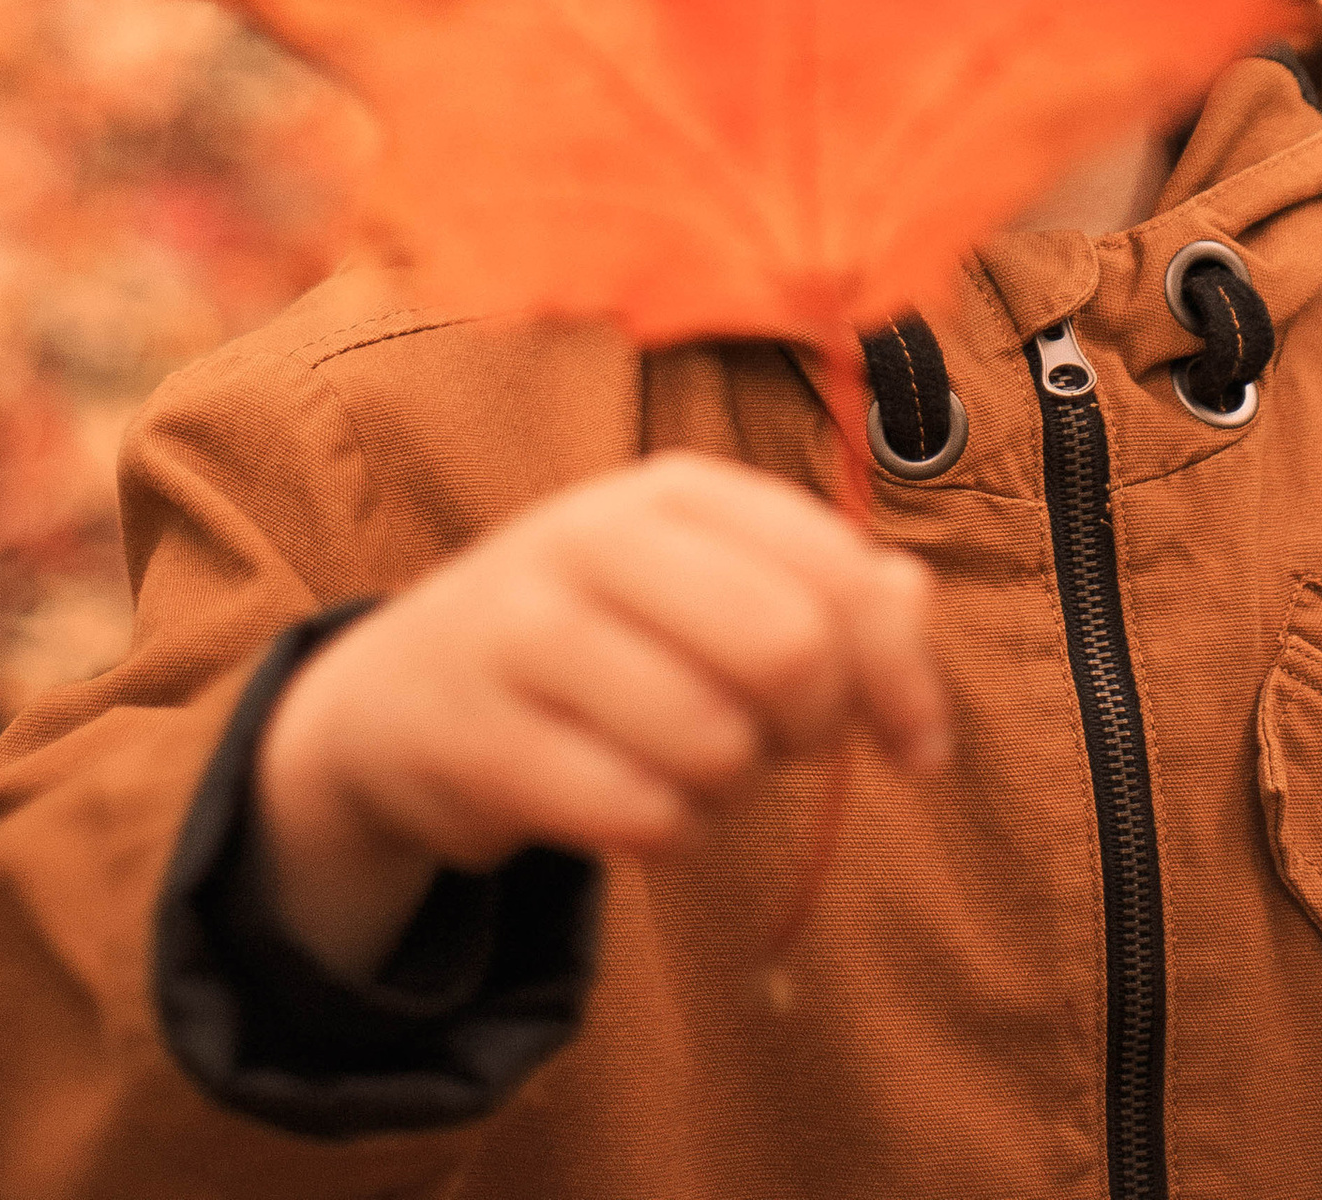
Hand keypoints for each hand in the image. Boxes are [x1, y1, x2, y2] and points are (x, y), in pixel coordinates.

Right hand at [252, 450, 948, 979]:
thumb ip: (826, 586)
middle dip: (815, 728)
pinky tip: (644, 806)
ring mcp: (523, 631)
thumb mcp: (705, 581)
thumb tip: (913, 606)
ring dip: (732, 786)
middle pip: (788, 647)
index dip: (900, 674)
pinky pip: (635, 813)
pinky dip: (669, 832)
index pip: (837, 569)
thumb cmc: (599, 636)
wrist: (402, 693)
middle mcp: (595, 535)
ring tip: (697, 766)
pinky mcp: (478, 736)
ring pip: (713, 741)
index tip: (919, 749)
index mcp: (674, 489)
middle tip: (786, 748)